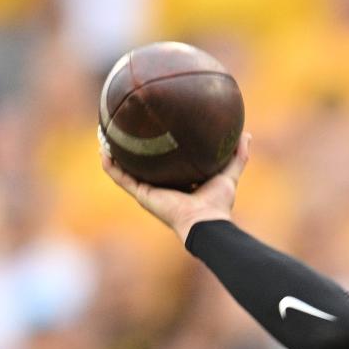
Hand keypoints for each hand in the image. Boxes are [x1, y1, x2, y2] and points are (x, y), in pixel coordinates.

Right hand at [100, 131, 250, 242]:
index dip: (159, 147)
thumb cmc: (218, 203)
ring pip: (125, 168)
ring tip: (104, 134)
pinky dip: (110, 165)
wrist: (204, 221)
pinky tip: (102, 150)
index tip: (154, 128)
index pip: (166, 161)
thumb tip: (245, 134)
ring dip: (114, 152)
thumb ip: (237, 156)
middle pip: (142, 163)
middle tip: (125, 126)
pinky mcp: (141, 195)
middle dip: (132, 147)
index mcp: (180, 181)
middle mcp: (162, 185)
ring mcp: (149, 190)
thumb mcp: (229, 174)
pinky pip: (120, 177)